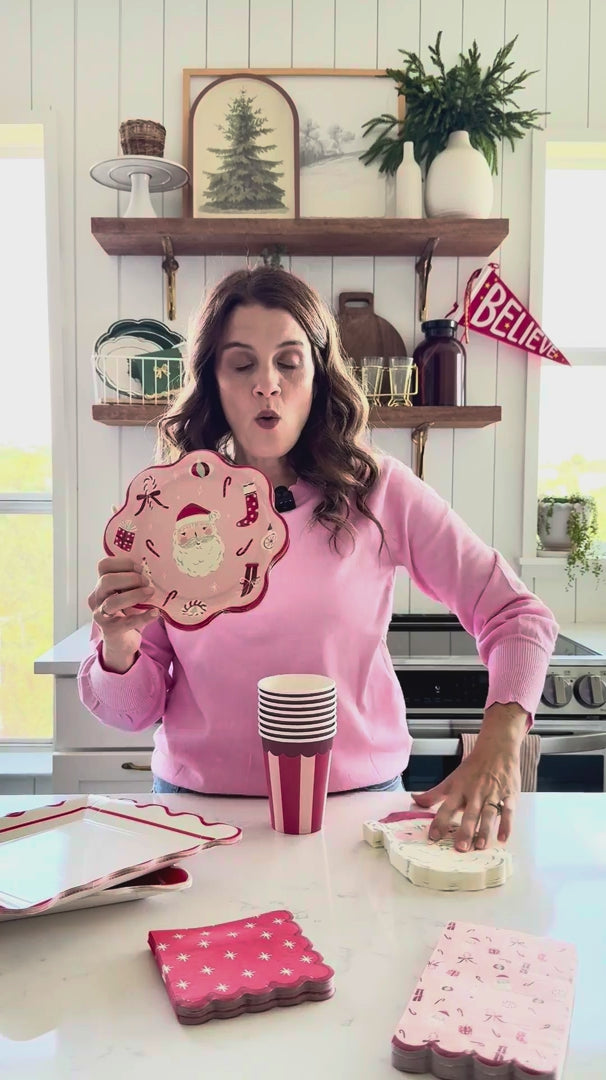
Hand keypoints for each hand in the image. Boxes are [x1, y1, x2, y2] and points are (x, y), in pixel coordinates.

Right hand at [88, 556, 158, 669]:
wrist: (121, 642)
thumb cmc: (127, 613)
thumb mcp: (129, 594)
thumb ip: (135, 584)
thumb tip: (152, 573)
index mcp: (101, 585)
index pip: (104, 566)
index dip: (123, 563)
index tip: (140, 568)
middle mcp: (97, 598)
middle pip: (106, 581)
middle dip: (130, 579)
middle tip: (146, 582)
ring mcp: (101, 615)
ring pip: (112, 602)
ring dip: (134, 595)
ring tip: (150, 593)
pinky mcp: (110, 630)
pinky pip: (126, 622)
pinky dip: (143, 617)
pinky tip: (155, 613)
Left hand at [411, 704, 525, 851]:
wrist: (496, 748)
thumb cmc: (472, 767)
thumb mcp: (451, 779)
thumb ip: (433, 794)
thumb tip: (413, 799)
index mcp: (459, 789)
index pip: (446, 807)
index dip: (439, 821)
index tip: (433, 837)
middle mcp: (475, 793)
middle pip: (469, 813)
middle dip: (465, 830)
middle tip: (461, 847)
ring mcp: (493, 794)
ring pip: (489, 813)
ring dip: (485, 830)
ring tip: (481, 845)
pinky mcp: (509, 795)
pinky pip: (509, 810)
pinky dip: (507, 824)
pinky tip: (503, 838)